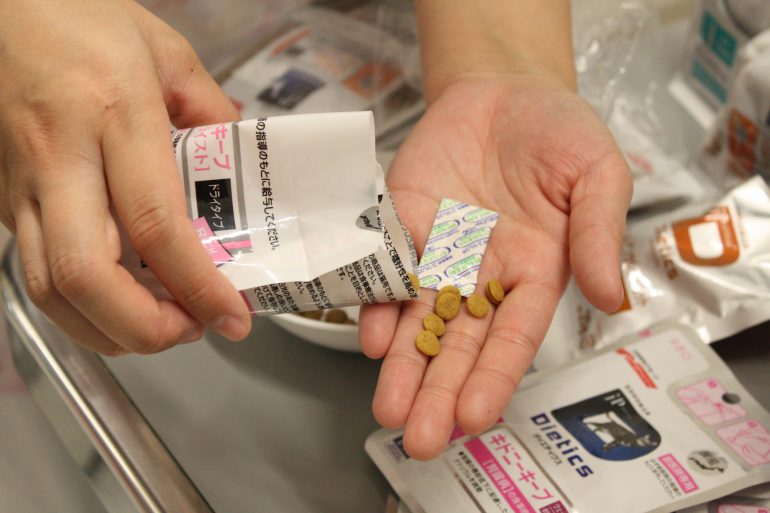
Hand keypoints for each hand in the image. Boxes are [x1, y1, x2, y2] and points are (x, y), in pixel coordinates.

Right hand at [0, 0, 250, 354]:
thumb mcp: (165, 51)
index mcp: (115, 115)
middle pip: (89, 275)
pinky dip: (80, 306)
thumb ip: (211, 111)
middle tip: (191, 329)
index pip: (157, 224)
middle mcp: (60, 158)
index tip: (233, 317)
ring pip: (50, 288)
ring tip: (161, 326)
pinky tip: (117, 303)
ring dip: (109, 330)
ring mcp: (19, 184)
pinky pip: (34, 271)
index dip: (198, 285)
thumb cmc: (78, 19)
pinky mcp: (0, 199)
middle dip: (145, 328)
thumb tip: (238, 164)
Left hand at [359, 72, 631, 458]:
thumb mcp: (597, 174)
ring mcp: (440, 253)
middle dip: (439, 390)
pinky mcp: (403, 226)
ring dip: (403, 365)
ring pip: (419, 319)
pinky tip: (371, 338)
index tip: (474, 416)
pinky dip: (378, 302)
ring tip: (389, 410)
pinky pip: (388, 271)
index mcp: (536, 270)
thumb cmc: (558, 130)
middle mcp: (484, 273)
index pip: (513, 335)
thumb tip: (613, 298)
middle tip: (420, 439)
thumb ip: (600, 235)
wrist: (503, 88)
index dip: (494, 375)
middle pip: (461, 342)